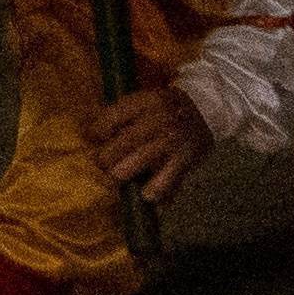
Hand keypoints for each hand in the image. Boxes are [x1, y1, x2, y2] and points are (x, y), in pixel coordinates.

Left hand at [89, 82, 214, 193]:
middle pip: (119, 146)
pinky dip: (152, 193)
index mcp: (145, 102)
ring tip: (120, 177)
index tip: (92, 139)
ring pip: (136, 165)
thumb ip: (119, 114)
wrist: (206, 109)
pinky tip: (146, 194)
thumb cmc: (165, 107)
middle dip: (105, 159)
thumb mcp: (143, 99)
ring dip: (122, 175)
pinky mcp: (184, 161)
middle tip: (103, 163)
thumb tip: (88, 132)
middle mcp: (158, 121)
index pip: (109, 120)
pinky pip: (162, 185)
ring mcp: (171, 142)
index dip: (95, 133)